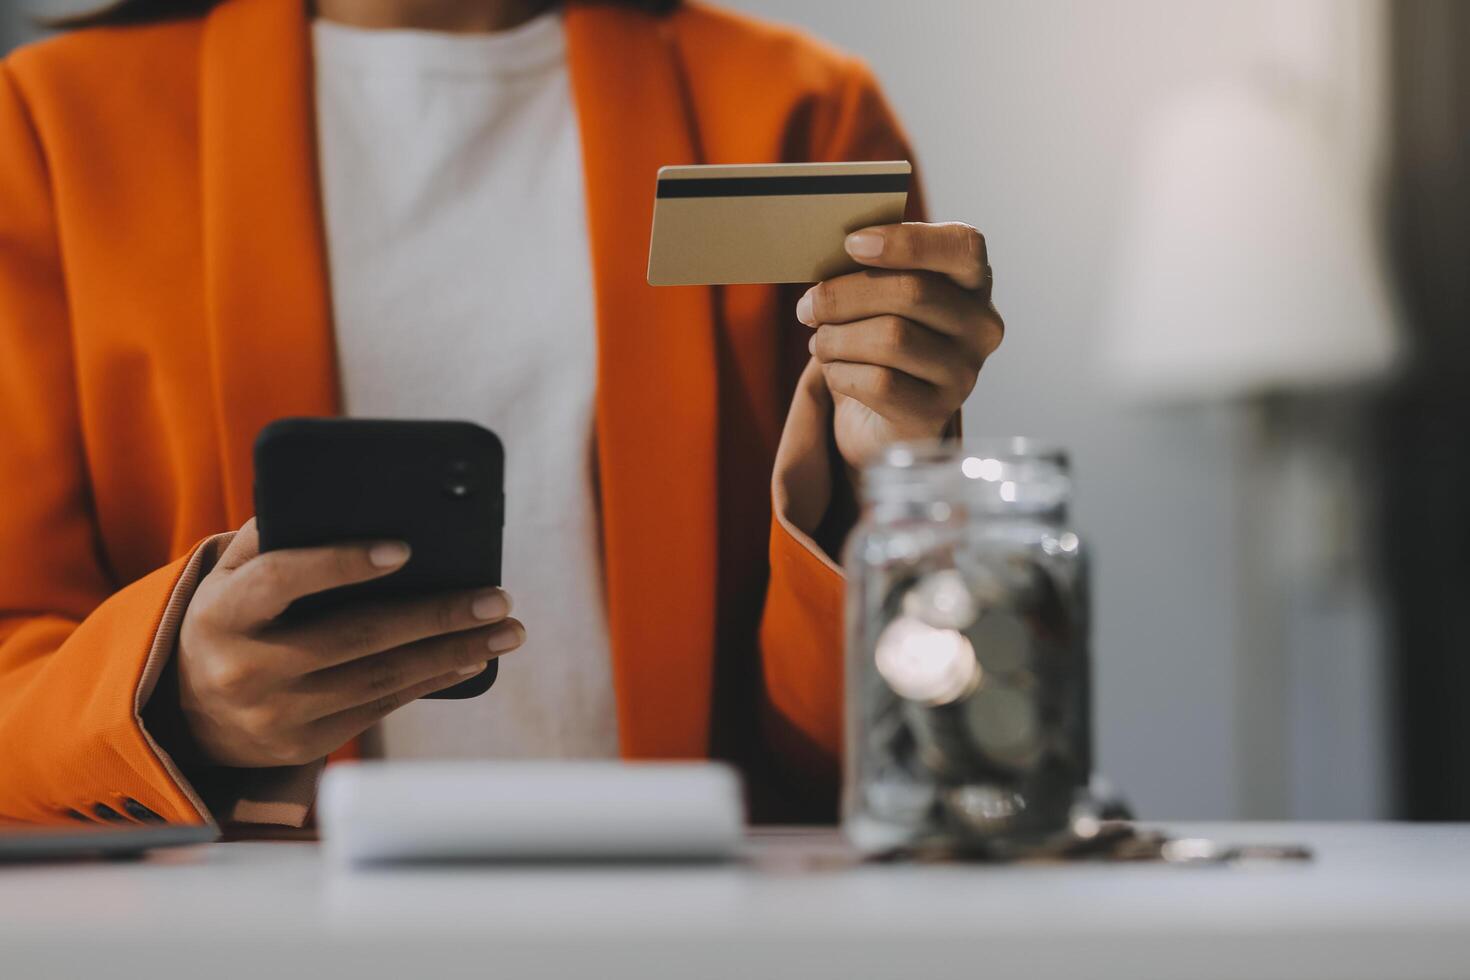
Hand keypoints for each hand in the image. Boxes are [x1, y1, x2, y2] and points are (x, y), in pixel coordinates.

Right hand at [176, 519, 524, 767]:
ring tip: (504, 631)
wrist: (190, 713)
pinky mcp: (305, 745)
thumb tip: (346, 497)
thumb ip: (274, 535)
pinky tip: (470, 659)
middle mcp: (245, 669)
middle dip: (436, 616)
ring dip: (452, 653)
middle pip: (355, 638)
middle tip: (497, 598)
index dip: (340, 563)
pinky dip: (431, 681)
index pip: (282, 580)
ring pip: (379, 680)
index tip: (402, 550)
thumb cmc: (233, 618)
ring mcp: (276, 714)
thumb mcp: (231, 574)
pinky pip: (379, 708)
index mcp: (222, 612)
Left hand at [798, 221, 1003, 467]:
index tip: (851, 244)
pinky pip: (879, 383)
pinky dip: (841, 373)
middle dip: (843, 296)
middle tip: (807, 307)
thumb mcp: (881, 294)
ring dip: (837, 338)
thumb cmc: (879, 334)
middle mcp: (981, 326)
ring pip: (891, 339)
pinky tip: (834, 371)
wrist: (882, 412)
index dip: (907, 240)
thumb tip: (826, 256)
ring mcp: (964, 373)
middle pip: (911, 293)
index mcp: (974, 281)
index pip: (962, 246)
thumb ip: (869, 268)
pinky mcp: (936, 412)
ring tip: (820, 342)